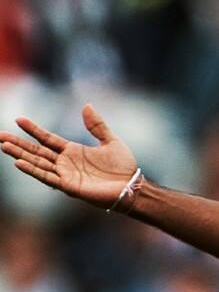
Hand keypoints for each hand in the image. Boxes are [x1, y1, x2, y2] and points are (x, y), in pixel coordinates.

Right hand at [0, 104, 136, 208]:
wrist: (131, 185)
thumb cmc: (122, 166)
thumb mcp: (110, 140)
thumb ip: (97, 125)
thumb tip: (86, 105)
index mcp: (73, 151)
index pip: (47, 138)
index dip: (33, 130)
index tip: (18, 119)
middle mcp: (65, 163)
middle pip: (37, 151)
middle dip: (19, 144)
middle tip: (0, 136)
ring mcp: (65, 174)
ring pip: (38, 163)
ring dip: (21, 155)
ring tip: (4, 146)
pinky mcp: (69, 186)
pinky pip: (47, 177)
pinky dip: (33, 170)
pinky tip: (19, 163)